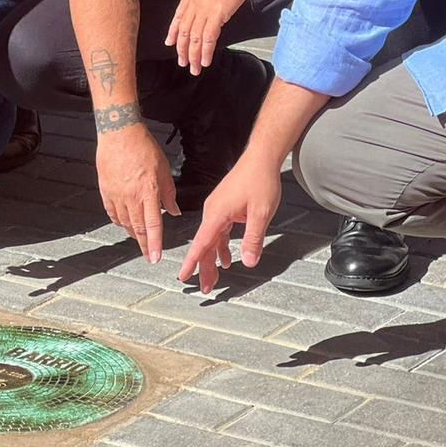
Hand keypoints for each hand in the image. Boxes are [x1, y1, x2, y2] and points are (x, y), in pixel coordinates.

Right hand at [95, 123, 178, 262]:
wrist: (119, 133)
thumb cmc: (143, 147)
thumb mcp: (164, 169)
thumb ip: (169, 193)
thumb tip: (174, 211)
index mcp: (148, 192)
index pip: (152, 225)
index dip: (154, 243)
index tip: (155, 257)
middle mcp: (131, 196)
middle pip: (137, 228)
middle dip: (144, 245)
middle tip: (148, 255)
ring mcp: (116, 194)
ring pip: (124, 222)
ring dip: (132, 233)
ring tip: (138, 240)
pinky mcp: (105, 190)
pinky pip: (111, 212)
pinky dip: (118, 221)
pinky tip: (122, 223)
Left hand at [165, 0, 256, 74]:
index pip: (178, 16)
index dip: (173, 31)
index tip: (169, 42)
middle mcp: (194, 2)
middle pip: (183, 30)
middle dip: (182, 49)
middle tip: (182, 62)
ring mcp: (204, 8)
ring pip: (194, 38)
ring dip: (194, 55)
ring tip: (194, 68)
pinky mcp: (217, 14)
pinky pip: (208, 38)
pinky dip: (206, 52)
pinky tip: (206, 61)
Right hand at [177, 150, 282, 294]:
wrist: (261, 158)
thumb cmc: (259, 180)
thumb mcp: (261, 213)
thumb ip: (253, 238)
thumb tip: (249, 260)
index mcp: (217, 213)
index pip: (201, 243)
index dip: (192, 262)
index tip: (184, 276)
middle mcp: (213, 211)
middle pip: (205, 245)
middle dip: (204, 268)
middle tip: (205, 288)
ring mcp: (218, 209)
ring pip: (212, 240)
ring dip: (213, 259)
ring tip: (214, 278)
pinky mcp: (224, 207)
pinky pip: (219, 231)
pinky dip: (221, 246)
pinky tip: (226, 258)